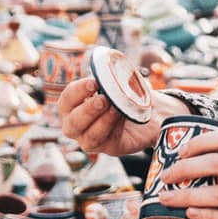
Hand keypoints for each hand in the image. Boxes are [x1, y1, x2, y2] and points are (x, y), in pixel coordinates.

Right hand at [58, 77, 185, 156]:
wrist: (151, 112)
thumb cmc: (127, 95)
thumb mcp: (120, 82)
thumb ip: (114, 77)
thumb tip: (116, 70)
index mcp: (72, 107)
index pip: (66, 100)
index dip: (77, 91)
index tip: (93, 82)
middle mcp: (76, 126)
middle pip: (72, 123)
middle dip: (87, 109)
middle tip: (103, 99)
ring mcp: (90, 139)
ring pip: (87, 137)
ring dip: (102, 120)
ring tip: (115, 107)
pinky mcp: (108, 147)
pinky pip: (106, 141)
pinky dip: (113, 128)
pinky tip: (121, 116)